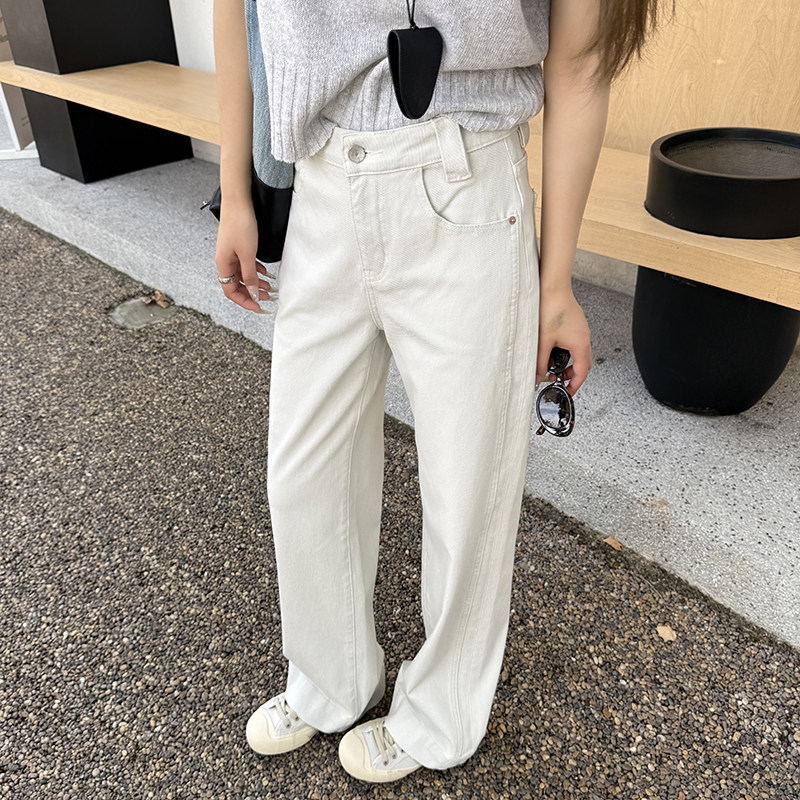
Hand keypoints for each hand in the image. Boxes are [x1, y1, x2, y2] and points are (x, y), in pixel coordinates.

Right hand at [214, 198, 275, 313]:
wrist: (238, 201)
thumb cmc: (240, 225)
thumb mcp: (248, 254)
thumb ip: (250, 276)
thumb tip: (252, 293)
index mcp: (223, 264)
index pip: (231, 291)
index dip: (245, 301)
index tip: (259, 307)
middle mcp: (225, 260)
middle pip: (237, 284)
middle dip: (252, 293)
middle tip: (268, 298)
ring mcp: (231, 253)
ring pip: (243, 274)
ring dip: (256, 282)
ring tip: (270, 287)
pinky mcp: (238, 246)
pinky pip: (246, 264)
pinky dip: (256, 270)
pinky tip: (265, 272)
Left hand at [536, 285, 591, 395]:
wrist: (553, 287)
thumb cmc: (551, 308)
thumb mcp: (543, 341)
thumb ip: (540, 361)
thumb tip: (539, 374)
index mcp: (580, 343)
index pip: (582, 372)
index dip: (575, 385)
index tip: (569, 392)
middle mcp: (584, 337)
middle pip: (583, 363)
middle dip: (571, 374)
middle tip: (558, 379)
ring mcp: (581, 329)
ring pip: (579, 353)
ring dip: (569, 361)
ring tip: (553, 364)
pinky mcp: (576, 324)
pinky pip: (575, 342)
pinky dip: (567, 350)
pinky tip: (554, 348)